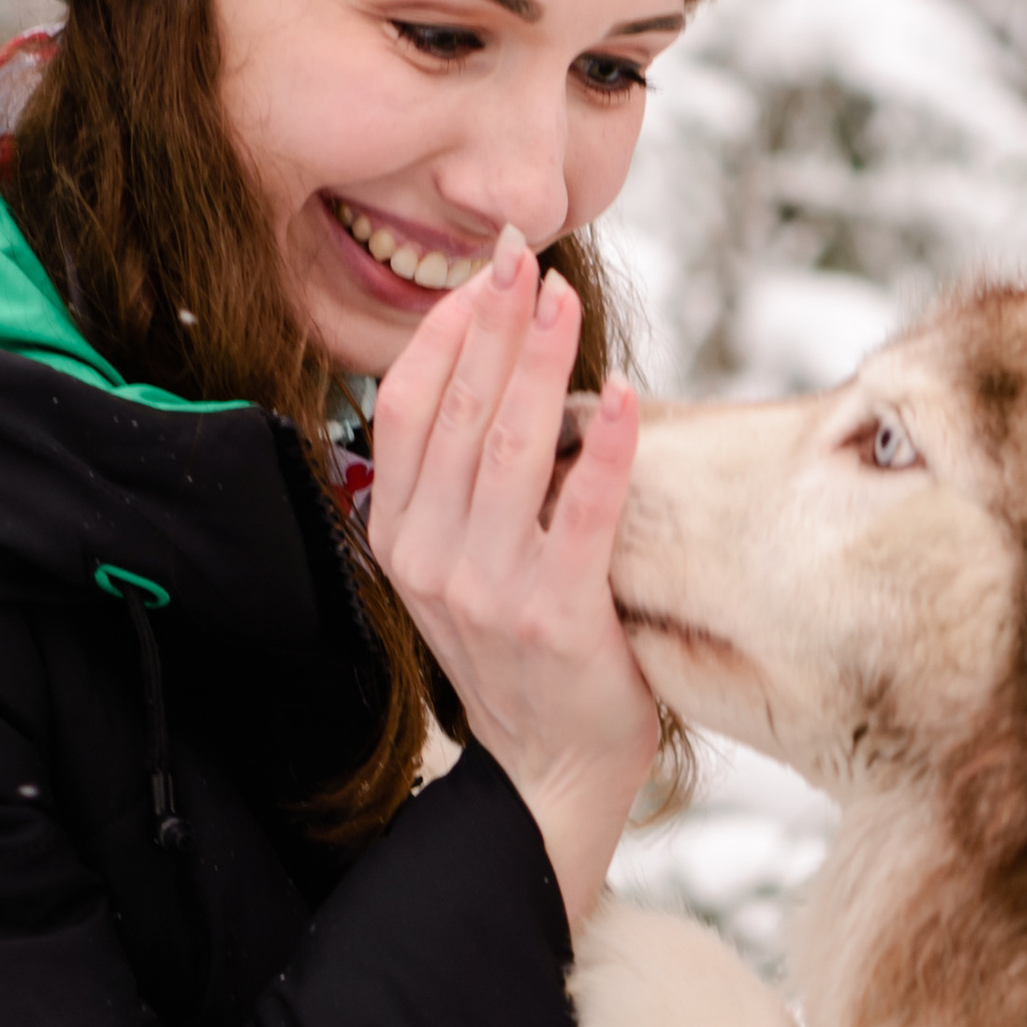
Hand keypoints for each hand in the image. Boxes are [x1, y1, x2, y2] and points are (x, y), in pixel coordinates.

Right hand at [366, 229, 658, 932]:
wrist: (553, 767)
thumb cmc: (520, 647)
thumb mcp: (457, 563)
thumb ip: (455, 481)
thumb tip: (485, 365)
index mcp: (397, 537)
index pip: (406, 409)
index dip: (443, 336)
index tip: (482, 279)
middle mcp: (431, 560)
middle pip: (458, 414)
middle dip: (493, 326)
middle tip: (522, 258)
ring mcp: (490, 591)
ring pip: (511, 450)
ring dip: (542, 364)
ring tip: (567, 300)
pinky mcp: (557, 617)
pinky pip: (582, 516)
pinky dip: (605, 451)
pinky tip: (629, 398)